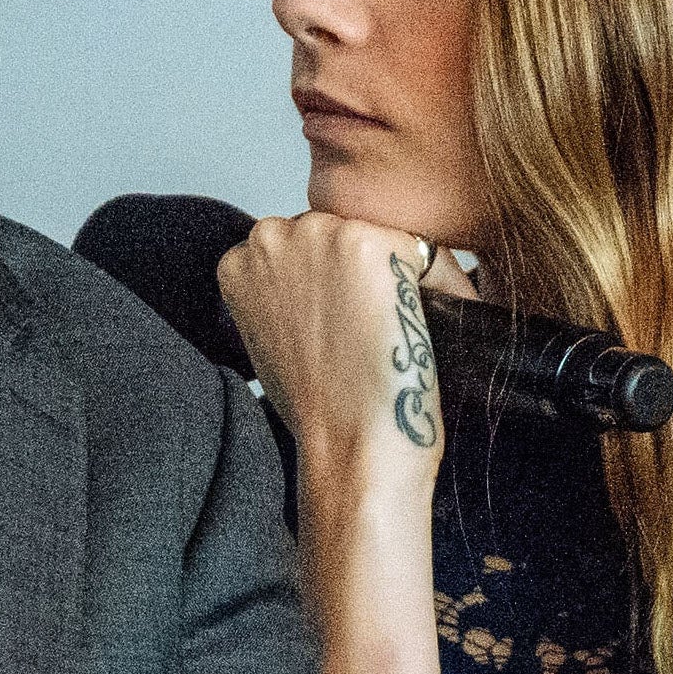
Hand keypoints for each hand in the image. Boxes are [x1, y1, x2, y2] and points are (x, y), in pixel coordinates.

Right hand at [217, 212, 462, 492]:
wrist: (349, 442)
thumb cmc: (317, 407)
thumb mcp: (271, 338)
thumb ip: (281, 294)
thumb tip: (321, 277)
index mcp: (238, 261)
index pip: (300, 247)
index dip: (329, 285)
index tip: (338, 322)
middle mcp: (271, 236)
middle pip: (337, 231)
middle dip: (357, 270)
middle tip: (365, 328)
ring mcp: (319, 233)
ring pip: (378, 236)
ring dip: (394, 273)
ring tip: (387, 329)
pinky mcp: (369, 241)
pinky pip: (422, 250)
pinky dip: (434, 284)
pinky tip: (414, 324)